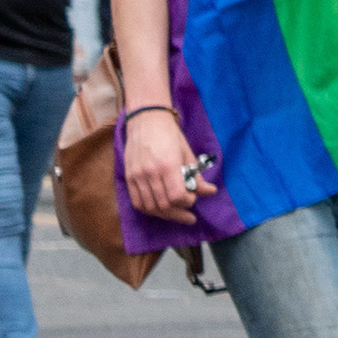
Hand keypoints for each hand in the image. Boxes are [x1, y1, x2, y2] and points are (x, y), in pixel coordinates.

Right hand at [121, 106, 210, 221]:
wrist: (145, 120)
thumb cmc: (170, 135)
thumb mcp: (188, 153)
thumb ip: (196, 176)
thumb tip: (209, 192)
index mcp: (167, 165)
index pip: (176, 196)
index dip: (187, 202)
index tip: (193, 198)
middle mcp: (149, 172)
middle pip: (164, 204)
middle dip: (179, 213)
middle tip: (190, 216)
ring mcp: (136, 175)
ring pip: (149, 206)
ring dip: (165, 215)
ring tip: (177, 214)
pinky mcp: (128, 176)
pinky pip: (137, 201)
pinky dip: (149, 209)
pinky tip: (160, 210)